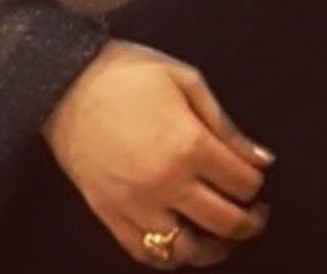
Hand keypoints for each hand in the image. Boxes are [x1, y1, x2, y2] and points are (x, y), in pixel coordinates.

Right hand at [39, 38, 275, 266]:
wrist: (66, 82)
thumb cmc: (127, 73)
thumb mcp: (185, 79)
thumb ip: (225, 123)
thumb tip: (260, 158)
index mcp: (188, 144)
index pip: (242, 182)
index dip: (256, 181)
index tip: (256, 174)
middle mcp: (166, 182)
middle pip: (225, 222)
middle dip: (250, 221)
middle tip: (256, 213)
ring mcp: (136, 205)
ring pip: (189, 250)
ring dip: (216, 249)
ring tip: (225, 235)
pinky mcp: (110, 215)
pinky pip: (147, 254)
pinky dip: (170, 257)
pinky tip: (182, 241)